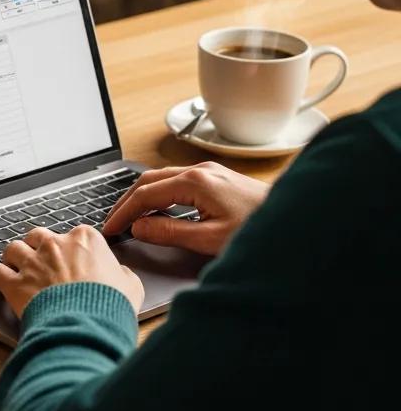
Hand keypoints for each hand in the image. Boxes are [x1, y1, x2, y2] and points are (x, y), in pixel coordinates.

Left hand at [0, 225, 143, 318]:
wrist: (88, 325)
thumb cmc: (111, 305)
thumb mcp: (131, 286)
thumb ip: (121, 273)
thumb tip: (119, 273)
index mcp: (85, 239)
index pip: (74, 234)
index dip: (71, 248)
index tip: (71, 258)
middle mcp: (55, 244)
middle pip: (38, 236)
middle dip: (37, 246)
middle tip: (39, 259)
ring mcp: (33, 262)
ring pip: (13, 248)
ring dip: (13, 257)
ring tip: (14, 266)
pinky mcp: (15, 283)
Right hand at [101, 161, 268, 255]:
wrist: (298, 222)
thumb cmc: (259, 231)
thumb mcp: (210, 239)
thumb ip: (170, 232)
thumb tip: (139, 227)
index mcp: (195, 182)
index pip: (145, 194)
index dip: (123, 212)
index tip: (110, 229)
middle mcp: (199, 171)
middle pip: (148, 180)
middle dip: (126, 201)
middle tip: (113, 222)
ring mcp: (209, 172)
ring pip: (161, 178)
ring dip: (142, 196)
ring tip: (130, 217)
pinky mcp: (216, 178)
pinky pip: (176, 181)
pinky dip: (159, 194)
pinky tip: (159, 210)